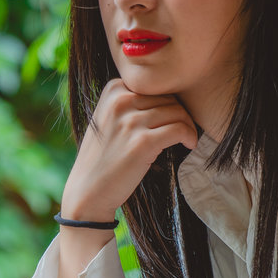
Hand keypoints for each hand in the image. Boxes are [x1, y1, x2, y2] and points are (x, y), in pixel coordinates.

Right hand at [60, 80, 198, 220]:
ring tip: (186, 139)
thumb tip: (170, 95)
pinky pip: (179, 129)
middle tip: (183, 131)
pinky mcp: (142, 142)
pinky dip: (189, 136)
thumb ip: (131, 102)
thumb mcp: (108, 119)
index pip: (155, 86)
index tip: (170, 119)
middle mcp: (120, 101)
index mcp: (113, 90)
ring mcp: (130, 121)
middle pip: (169, 97)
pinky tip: (188, 145)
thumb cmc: (103, 158)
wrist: (88, 190)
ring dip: (188, 126)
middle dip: (180, 114)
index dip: (168, 102)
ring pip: (177, 112)